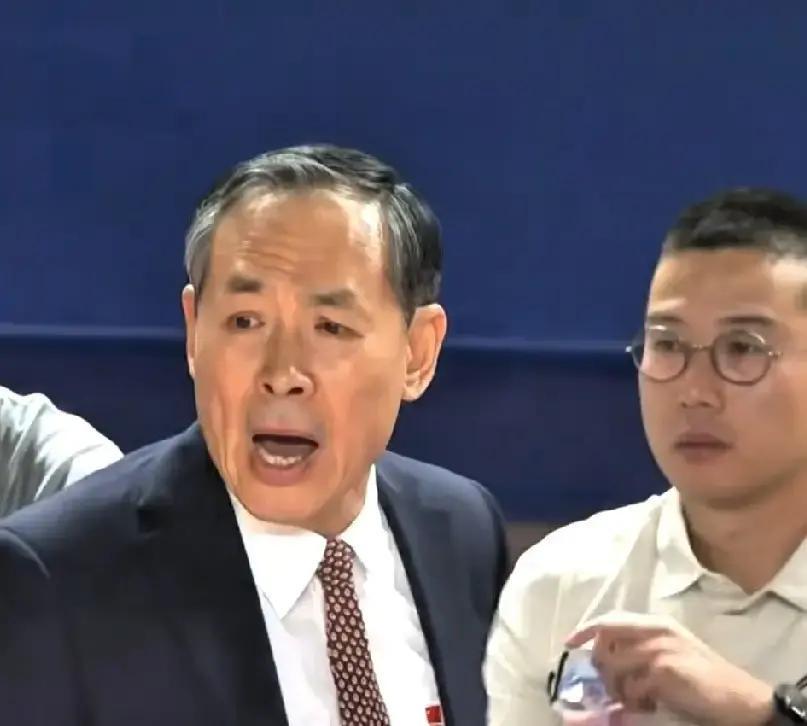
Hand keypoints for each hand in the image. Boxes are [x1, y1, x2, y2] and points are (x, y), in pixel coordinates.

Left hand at [565, 612, 772, 725]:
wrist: (740, 699)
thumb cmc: (706, 679)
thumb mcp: (673, 652)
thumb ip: (642, 648)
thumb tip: (607, 659)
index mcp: (656, 624)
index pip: (610, 619)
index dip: (586, 629)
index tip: (569, 643)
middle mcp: (655, 631)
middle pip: (605, 641)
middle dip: (602, 667)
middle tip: (616, 687)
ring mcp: (658, 649)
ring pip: (613, 667)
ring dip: (619, 689)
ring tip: (639, 699)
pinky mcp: (662, 671)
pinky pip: (631, 688)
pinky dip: (635, 701)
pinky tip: (652, 705)